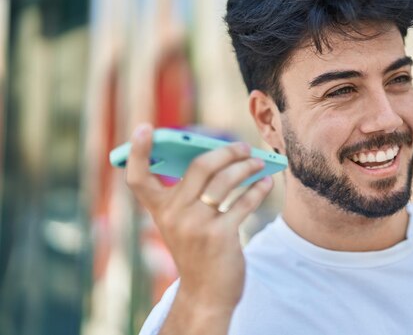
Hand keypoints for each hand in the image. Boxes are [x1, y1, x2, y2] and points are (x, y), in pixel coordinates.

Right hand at [125, 123, 273, 316]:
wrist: (206, 294)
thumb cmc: (198, 249)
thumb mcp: (184, 223)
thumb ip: (193, 193)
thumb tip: (226, 156)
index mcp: (159, 210)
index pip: (138, 178)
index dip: (138, 151)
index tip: (144, 126)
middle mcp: (173, 216)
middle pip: (199, 166)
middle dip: (226, 151)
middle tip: (243, 147)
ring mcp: (196, 226)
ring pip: (225, 180)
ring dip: (247, 167)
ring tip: (258, 162)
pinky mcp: (220, 237)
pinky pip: (244, 202)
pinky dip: (258, 189)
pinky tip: (266, 182)